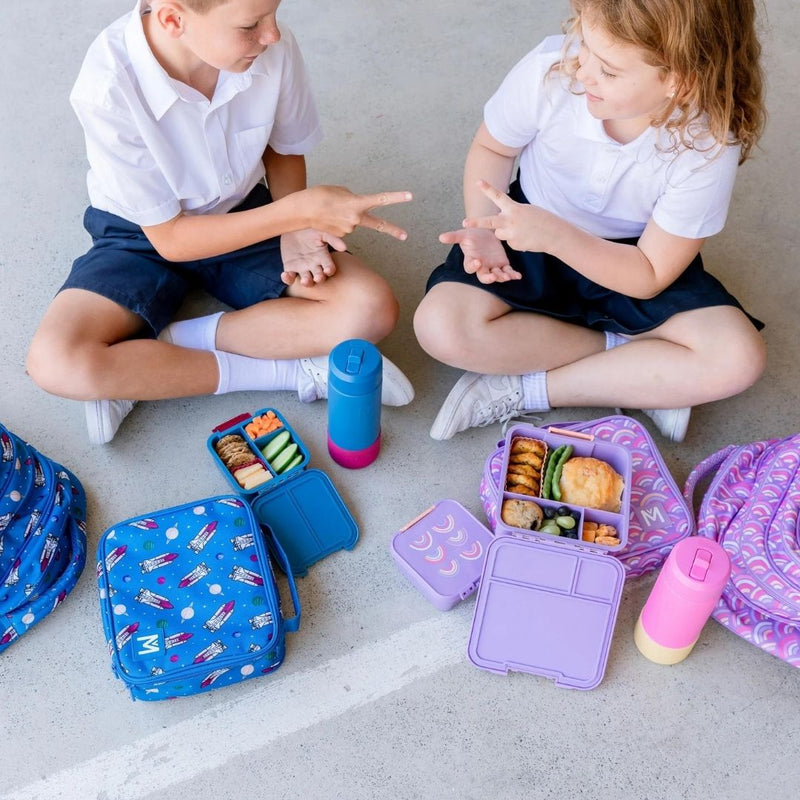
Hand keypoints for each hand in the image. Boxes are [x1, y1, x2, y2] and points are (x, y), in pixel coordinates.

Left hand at [280, 228, 345, 285]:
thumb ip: (332, 238)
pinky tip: (285, 274)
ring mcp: (302, 268)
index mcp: (323, 257)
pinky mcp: (290, 268)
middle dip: (319, 278)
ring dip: (307, 282)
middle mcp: (314, 265)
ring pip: (307, 280)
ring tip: (304, 280)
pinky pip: (290, 278)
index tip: (328, 270)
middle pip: (320, 277)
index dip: (330, 270)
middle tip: (317, 277)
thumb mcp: (322, 231)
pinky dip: (287, 279)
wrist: (292, 226)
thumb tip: (344, 247)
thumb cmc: (310, 228)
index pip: (330, 267)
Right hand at [297, 186, 412, 239]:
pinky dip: (338, 222)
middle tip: (405, 236)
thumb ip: (354, 200)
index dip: (396, 197)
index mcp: (358, 203)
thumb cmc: (321, 195)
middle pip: (378, 225)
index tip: (410, 196)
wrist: (303, 210)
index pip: (381, 200)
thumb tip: (357, 211)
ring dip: (346, 215)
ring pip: (353, 221)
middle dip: (392, 230)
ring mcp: (349, 229)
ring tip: (331, 210)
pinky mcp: (341, 236)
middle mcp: (356, 219)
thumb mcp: (341, 191)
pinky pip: (344, 226)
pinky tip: (328, 218)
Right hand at [439, 227, 521, 283]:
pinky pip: (508, 272)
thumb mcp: (463, 234)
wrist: (485, 231)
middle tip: (493, 276)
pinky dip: (513, 274)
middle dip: (489, 278)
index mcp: (471, 260)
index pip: (470, 267)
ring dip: (502, 277)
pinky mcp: (502, 264)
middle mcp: (481, 267)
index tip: (478, 261)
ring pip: (497, 276)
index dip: (473, 266)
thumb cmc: (472, 234)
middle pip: (484, 277)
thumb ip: (453, 236)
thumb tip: (440, 237)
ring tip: (507, 276)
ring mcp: (492, 267)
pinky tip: (518, 276)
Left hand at [463, 180, 556, 254]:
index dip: (487, 189)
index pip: (498, 197)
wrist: (555, 235)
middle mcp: (511, 222)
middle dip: (476, 223)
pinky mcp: (514, 245)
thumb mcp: (526, 211)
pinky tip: (526, 238)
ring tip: (522, 230)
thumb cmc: (542, 219)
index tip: (477, 182)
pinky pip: (509, 241)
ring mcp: (512, 235)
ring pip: (499, 233)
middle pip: (489, 222)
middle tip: (463, 223)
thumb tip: (499, 226)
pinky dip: (515, 239)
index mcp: (514, 209)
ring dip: (506, 232)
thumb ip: (511, 214)